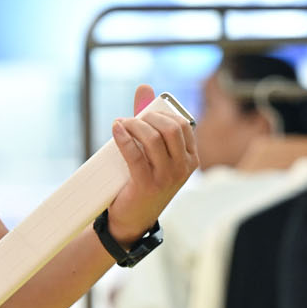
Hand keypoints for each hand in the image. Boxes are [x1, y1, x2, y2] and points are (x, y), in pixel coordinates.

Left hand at [103, 83, 197, 244]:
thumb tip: (144, 87)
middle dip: (148, 118)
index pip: (183, 124)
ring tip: (121, 125)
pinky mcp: (147, 185)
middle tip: (130, 120)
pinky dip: (124, 138)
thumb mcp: (152, 153)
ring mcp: (167, 178)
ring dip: (134, 126)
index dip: (162, 113)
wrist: (132, 220)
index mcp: (190, 158)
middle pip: (170, 129)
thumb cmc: (143, 181)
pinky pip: (135, 155)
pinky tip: (116, 129)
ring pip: (153, 139)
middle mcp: (183, 168)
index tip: (144, 113)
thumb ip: (149, 120)